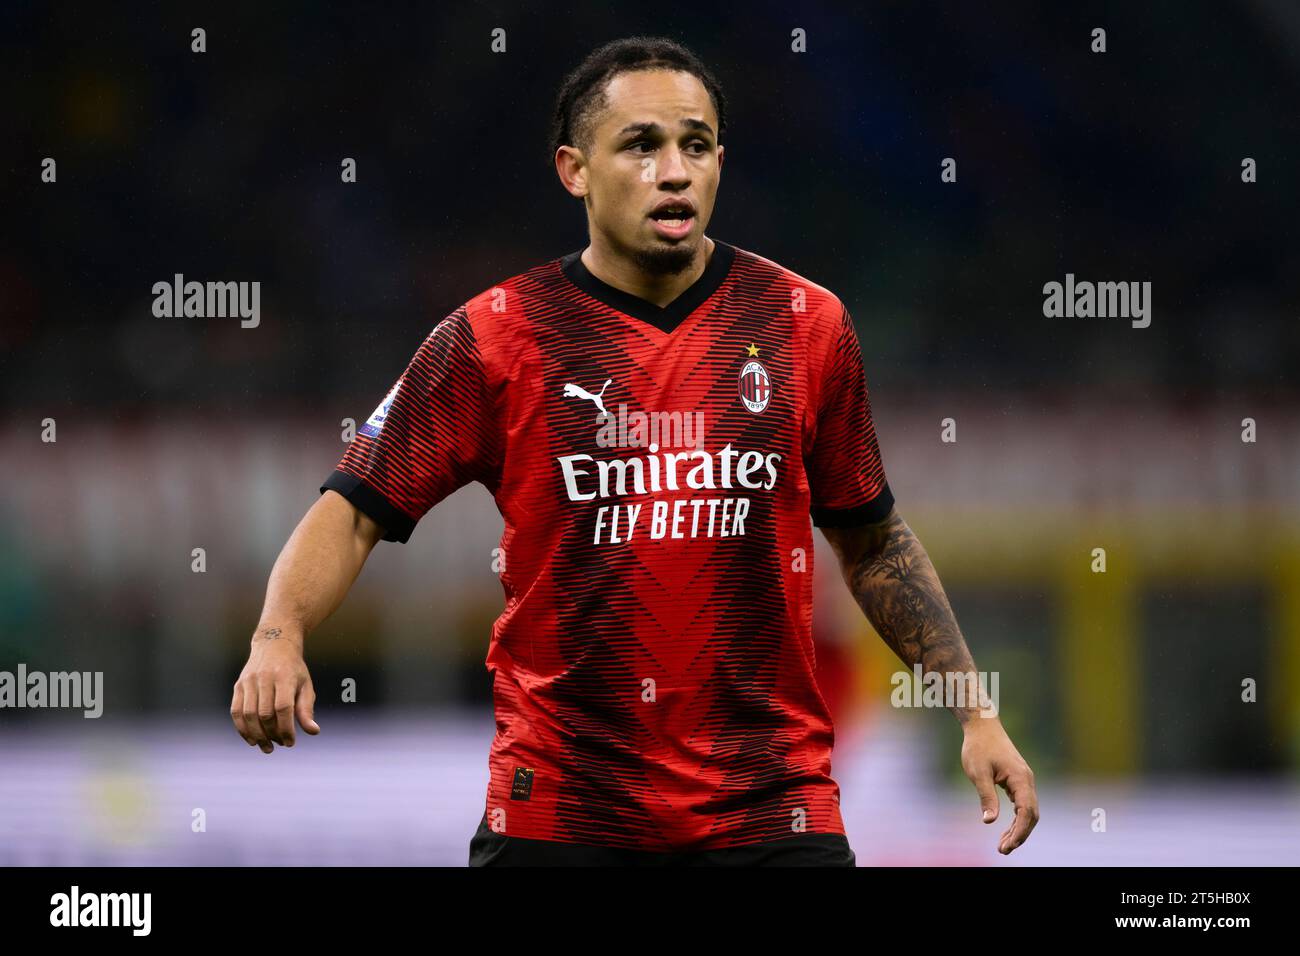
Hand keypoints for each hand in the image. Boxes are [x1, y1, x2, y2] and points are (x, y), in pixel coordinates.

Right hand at [231, 626, 319, 752]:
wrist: (273, 644)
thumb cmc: (293, 669)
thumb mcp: (305, 685)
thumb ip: (307, 709)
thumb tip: (313, 732)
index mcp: (284, 676)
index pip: (284, 708)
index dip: (286, 728)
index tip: (290, 742)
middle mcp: (264, 678)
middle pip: (265, 713)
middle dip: (272, 734)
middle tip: (279, 744)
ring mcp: (249, 681)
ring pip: (249, 714)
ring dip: (257, 735)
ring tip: (266, 747)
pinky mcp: (238, 686)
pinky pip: (236, 711)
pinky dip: (242, 728)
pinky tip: (251, 739)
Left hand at [960, 718, 1038, 853]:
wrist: (982, 726)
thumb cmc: (978, 746)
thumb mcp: (978, 772)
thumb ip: (986, 796)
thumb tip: (989, 821)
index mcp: (1021, 779)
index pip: (1027, 812)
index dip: (1019, 832)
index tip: (1006, 846)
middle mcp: (1027, 781)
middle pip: (1031, 815)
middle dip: (1019, 835)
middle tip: (1003, 850)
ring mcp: (1024, 780)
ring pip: (1028, 811)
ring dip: (1018, 829)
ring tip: (1003, 845)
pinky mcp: (1017, 780)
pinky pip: (1022, 804)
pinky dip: (1016, 819)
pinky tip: (1007, 829)